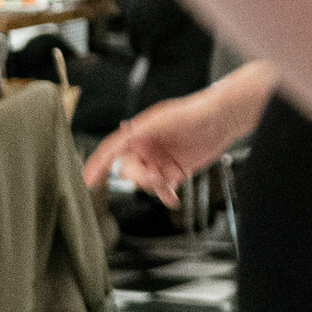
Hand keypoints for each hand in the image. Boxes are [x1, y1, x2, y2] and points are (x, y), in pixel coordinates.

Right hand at [82, 85, 255, 204]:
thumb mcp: (161, 121)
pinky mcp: (176, 171)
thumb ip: (139, 131)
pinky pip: (163, 189)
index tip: (88, 179)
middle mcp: (146, 147)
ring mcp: (160, 160)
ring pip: (145, 182)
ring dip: (153, 186)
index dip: (98, 164)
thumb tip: (121, 133)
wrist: (223, 119)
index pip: (111, 149)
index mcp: (137, 132)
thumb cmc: (192, 112)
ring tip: (168, 183)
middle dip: (138, 177)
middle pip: (128, 170)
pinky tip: (172, 199)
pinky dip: (166, 195)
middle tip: (153, 178)